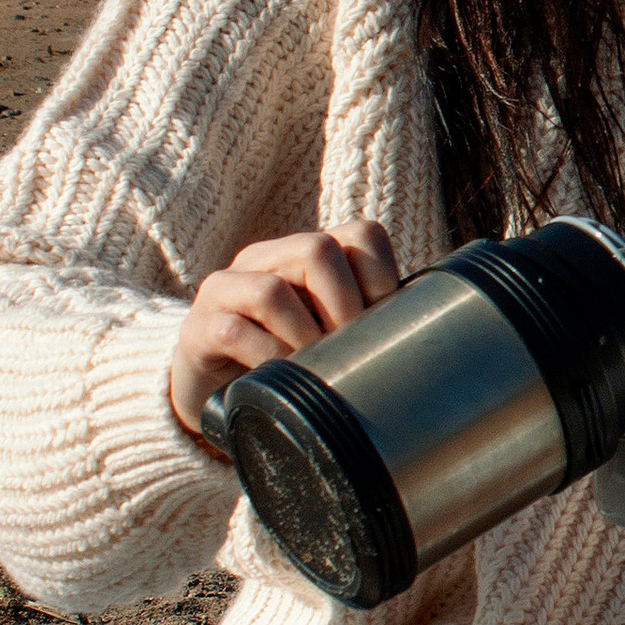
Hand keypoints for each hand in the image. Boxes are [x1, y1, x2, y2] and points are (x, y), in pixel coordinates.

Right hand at [171, 221, 400, 440]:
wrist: (212, 391)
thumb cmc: (286, 358)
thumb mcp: (329, 331)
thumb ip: (365, 320)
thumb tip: (425, 339)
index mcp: (305, 253)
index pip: (361, 233)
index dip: (382, 276)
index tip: (384, 324)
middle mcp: (264, 258)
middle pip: (316, 249)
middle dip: (344, 304)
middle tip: (348, 346)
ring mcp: (226, 289)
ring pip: (272, 290)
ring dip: (304, 335)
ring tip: (314, 365)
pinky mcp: (199, 328)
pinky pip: (234, 332)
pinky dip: (268, 358)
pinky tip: (281, 376)